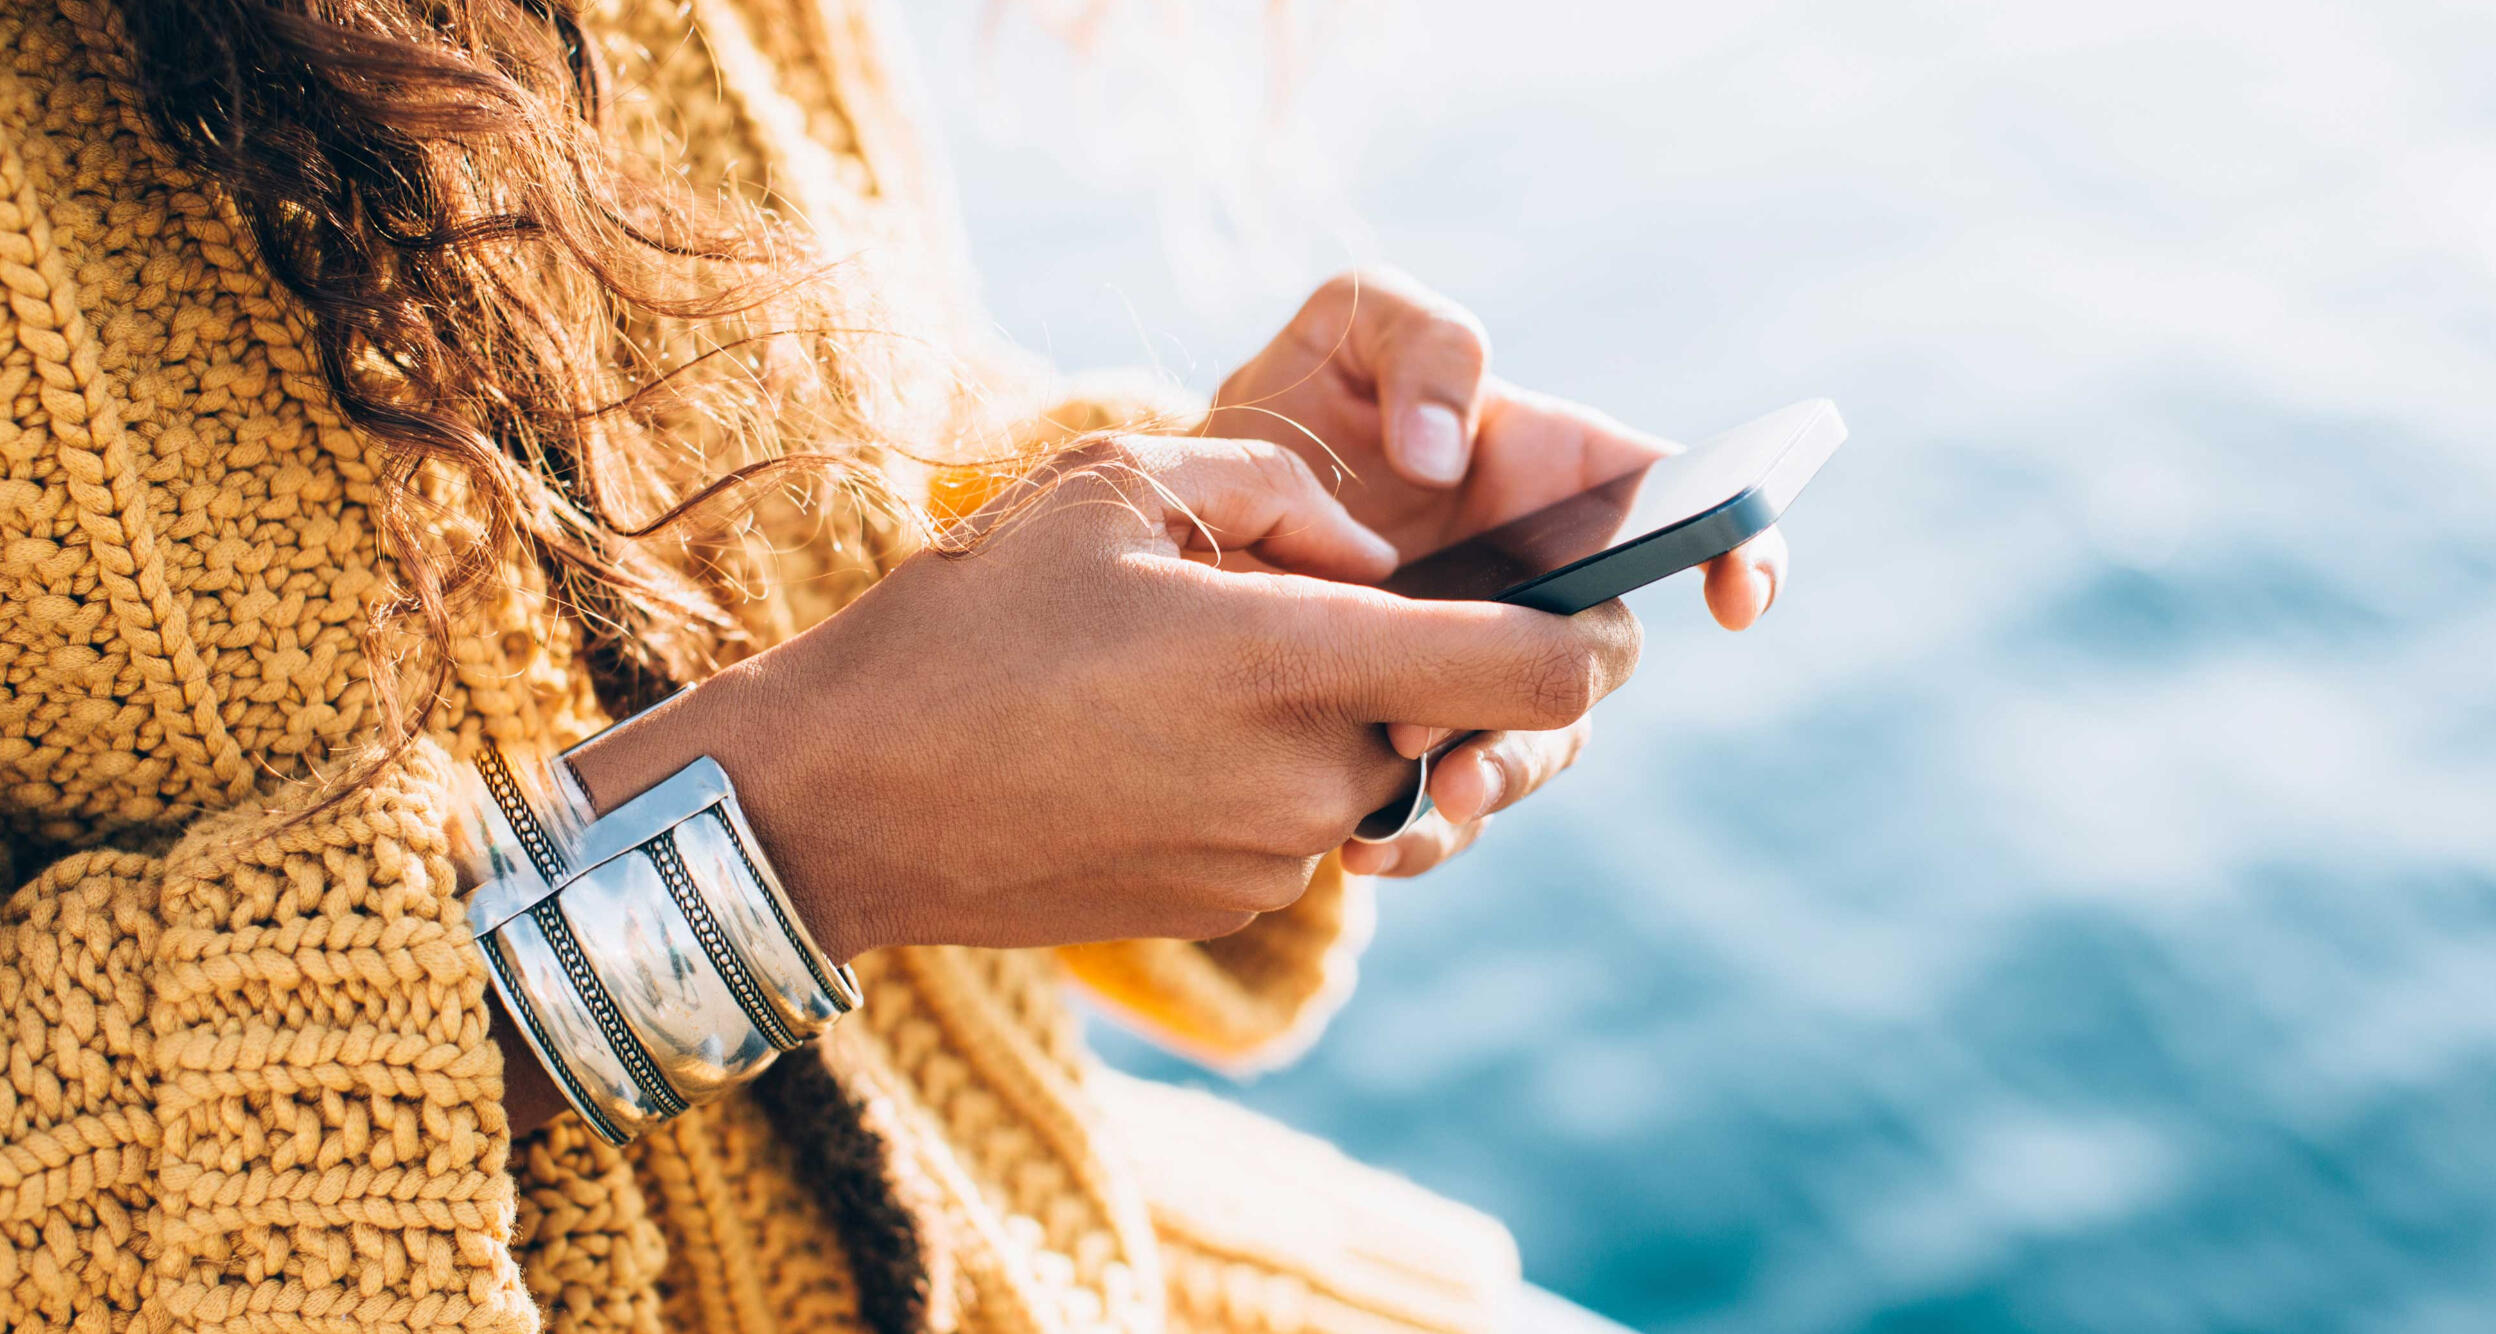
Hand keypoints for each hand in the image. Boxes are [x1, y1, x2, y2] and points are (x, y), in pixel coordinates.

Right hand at [566, 435, 1642, 954]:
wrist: (839, 803)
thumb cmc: (964, 625)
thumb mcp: (1115, 485)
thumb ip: (1282, 497)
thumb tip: (1371, 553)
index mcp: (1300, 666)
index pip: (1541, 674)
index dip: (1593, 632)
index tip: (1586, 600)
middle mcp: (1312, 783)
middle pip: (1457, 721)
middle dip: (1421, 661)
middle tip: (1308, 603)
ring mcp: (1272, 862)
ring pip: (1375, 769)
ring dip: (1332, 713)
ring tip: (1193, 664)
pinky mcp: (1227, 906)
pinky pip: (1303, 822)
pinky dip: (1270, 770)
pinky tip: (1153, 732)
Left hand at [1205, 268, 1786, 876]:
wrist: (1190, 512)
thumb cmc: (1300, 402)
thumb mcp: (1350, 328)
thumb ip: (1423, 343)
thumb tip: (1444, 453)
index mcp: (1559, 480)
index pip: (1682, 511)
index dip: (1742, 547)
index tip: (1734, 596)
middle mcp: (1539, 587)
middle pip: (1598, 663)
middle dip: (1556, 700)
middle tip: (1472, 718)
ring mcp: (1482, 669)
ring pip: (1534, 748)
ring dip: (1493, 781)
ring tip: (1422, 798)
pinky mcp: (1415, 734)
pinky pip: (1447, 809)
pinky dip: (1417, 836)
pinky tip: (1362, 847)